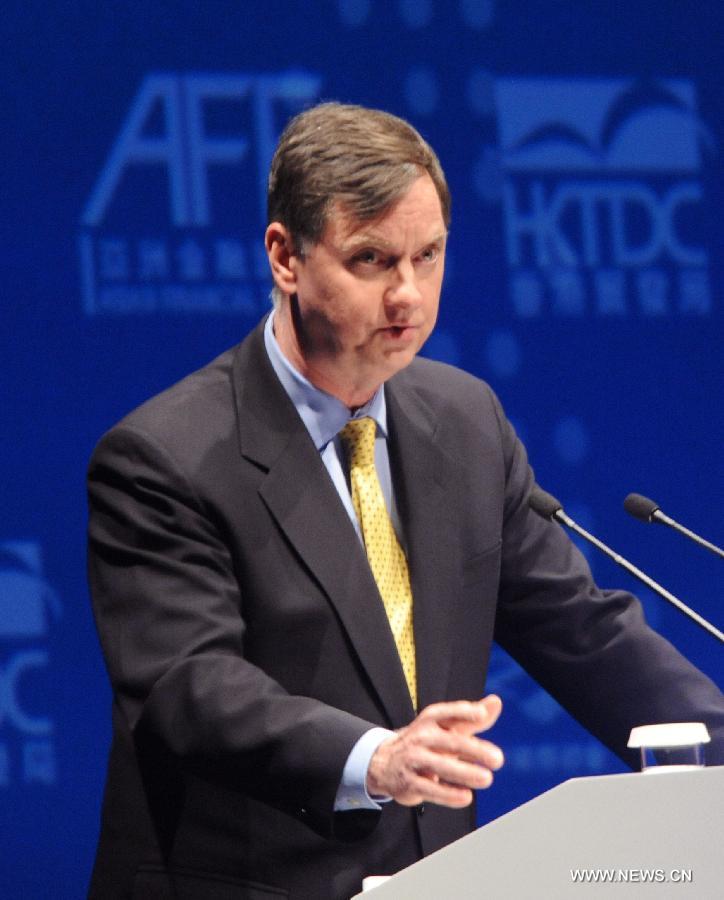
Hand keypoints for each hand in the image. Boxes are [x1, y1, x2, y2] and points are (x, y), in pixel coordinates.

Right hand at [366, 695, 502, 807]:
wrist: (385, 762)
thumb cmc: (425, 742)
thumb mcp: (445, 727)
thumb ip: (472, 718)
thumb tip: (496, 702)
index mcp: (431, 720)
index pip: (448, 713)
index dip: (465, 712)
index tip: (481, 714)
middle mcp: (422, 737)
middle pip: (450, 741)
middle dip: (475, 749)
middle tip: (497, 758)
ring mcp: (414, 759)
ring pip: (441, 766)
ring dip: (465, 773)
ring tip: (486, 778)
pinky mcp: (410, 783)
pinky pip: (431, 790)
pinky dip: (449, 794)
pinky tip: (465, 796)